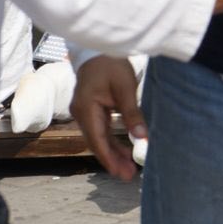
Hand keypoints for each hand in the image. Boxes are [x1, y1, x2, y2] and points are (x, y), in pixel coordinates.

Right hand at [71, 56, 144, 180]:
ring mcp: (84, 112)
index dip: (108, 158)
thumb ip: (132, 114)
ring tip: (129, 168)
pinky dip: (112, 141)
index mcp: (85, 108)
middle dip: (112, 160)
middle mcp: (81, 113)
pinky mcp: (91, 110)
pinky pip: (101, 130)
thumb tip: (141, 137)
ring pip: (99, 138)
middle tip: (129, 176)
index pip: (97, 139)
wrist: (98, 48)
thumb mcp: (125, 88)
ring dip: (113, 152)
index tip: (120, 172)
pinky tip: (124, 151)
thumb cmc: (111, 63)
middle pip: (97, 142)